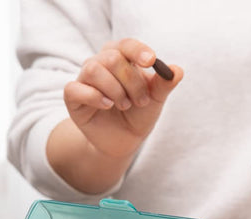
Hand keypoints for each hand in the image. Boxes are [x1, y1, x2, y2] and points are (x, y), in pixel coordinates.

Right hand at [64, 38, 182, 158]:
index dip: (138, 50)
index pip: (126, 45)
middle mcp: (100, 63)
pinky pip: (76, 88)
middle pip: (112, 58)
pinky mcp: (73, 96)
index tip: (151, 61)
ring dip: (115, 90)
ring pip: (94, 69)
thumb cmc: (138, 115)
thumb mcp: (155, 100)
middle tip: (141, 101)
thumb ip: (164, 84)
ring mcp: (84, 79)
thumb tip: (178, 71)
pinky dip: (95, 97)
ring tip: (125, 105)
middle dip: (131, 82)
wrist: (124, 141)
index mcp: (120, 57)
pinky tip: (107, 105)